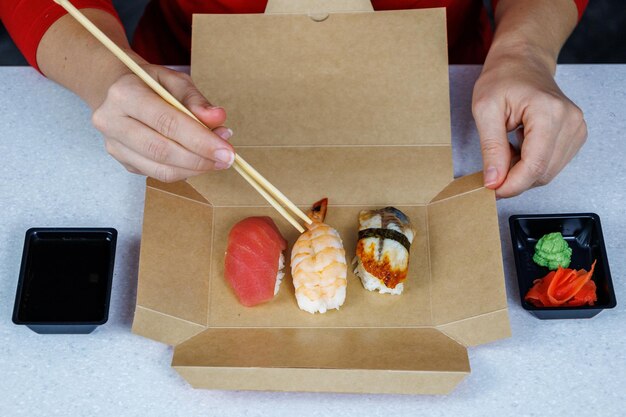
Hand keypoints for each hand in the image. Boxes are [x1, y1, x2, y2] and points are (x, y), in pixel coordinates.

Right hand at [91, 64, 233, 181]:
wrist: (118, 92)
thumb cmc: (151, 84)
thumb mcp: (176, 80)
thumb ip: (197, 100)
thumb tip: (218, 118)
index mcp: (124, 94)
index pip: (167, 123)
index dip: (200, 140)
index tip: (227, 150)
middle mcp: (112, 121)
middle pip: (162, 150)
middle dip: (200, 159)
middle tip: (227, 159)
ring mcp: (114, 146)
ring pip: (160, 170)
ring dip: (195, 169)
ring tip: (217, 160)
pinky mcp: (123, 162)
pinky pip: (158, 174)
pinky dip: (184, 171)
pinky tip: (200, 161)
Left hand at [472, 53, 586, 197]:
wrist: (522, 61)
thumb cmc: (503, 78)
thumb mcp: (485, 110)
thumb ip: (491, 148)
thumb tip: (494, 180)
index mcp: (548, 112)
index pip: (535, 165)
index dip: (512, 185)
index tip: (491, 190)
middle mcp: (570, 121)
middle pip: (542, 173)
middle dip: (514, 180)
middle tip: (491, 169)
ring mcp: (576, 128)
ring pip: (547, 173)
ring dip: (522, 172)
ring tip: (505, 150)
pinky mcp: (575, 135)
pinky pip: (551, 164)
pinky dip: (531, 165)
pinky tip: (518, 148)